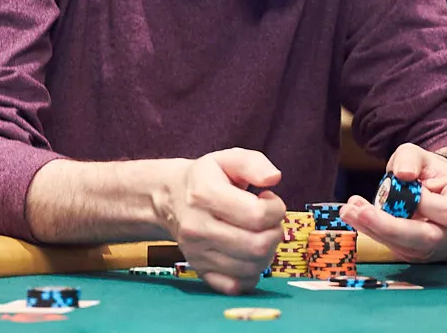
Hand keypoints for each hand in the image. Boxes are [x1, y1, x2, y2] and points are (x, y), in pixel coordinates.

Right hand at [160, 148, 286, 295]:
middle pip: (257, 245)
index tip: (269, 199)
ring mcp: (197, 253)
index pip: (257, 215)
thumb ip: (254, 163)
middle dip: (275, 232)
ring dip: (267, 252)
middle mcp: (197, 227)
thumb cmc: (207, 177)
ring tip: (259, 234)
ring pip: (251, 268)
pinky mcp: (200, 270)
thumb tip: (274, 178)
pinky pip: (236, 287)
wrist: (171, 197)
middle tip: (269, 221)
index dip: (275, 208)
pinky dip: (251, 274)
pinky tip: (248, 254)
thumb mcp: (228, 159)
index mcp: (204, 194)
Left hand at [340, 144, 446, 262]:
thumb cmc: (429, 171)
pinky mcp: (424, 254)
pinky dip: (376, 233)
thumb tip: (402, 174)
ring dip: (375, 229)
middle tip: (354, 210)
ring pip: (409, 247)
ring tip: (349, 210)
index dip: (422, 202)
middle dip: (387, 225)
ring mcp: (444, 247)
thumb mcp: (419, 155)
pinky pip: (399, 249)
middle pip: (426, 238)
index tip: (399, 183)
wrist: (437, 189)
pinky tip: (358, 217)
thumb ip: (410, 158)